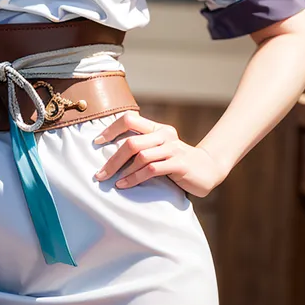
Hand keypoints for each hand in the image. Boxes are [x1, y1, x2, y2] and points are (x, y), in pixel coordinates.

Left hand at [93, 111, 225, 198]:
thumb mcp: (159, 150)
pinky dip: (135, 178)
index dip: (111, 129)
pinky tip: (124, 185)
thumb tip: (110, 153)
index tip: (97, 143)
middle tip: (99, 174)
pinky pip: (151, 169)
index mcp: (157, 128)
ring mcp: (173, 149)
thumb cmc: (176, 162)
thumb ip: (142, 147)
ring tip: (111, 181)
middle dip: (112, 159)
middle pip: (131, 142)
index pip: (129, 119)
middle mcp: (164, 135)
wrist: (207, 170)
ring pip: (140, 156)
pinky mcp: (179, 164)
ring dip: (122, 170)